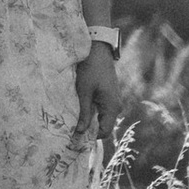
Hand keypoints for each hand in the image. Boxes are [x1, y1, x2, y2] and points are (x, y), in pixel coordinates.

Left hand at [73, 44, 120, 160]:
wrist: (97, 50)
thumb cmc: (90, 69)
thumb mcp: (84, 92)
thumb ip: (83, 113)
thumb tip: (80, 132)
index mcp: (112, 107)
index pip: (104, 131)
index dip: (90, 137)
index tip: (75, 138)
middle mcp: (116, 106)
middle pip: (104, 126)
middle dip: (89, 130)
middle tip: (72, 131)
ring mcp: (114, 100)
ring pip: (102, 117)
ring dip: (90, 120)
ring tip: (74, 120)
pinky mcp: (110, 95)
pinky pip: (102, 109)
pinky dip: (92, 112)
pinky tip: (81, 109)